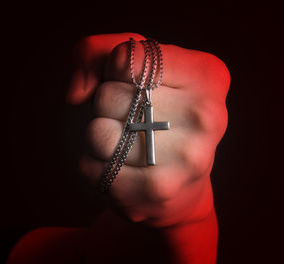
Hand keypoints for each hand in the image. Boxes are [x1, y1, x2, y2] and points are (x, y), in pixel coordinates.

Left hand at [68, 33, 229, 227]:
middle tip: (136, 119)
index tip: (135, 82)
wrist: (181, 188)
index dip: (115, 68)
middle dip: (107, 105)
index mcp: (207, 76)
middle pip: (108, 95)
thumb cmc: (153, 112)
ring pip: (97, 133)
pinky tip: (124, 169)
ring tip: (129, 144)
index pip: (129, 56)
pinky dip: (96, 167)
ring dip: (99, 138)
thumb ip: (96, 52)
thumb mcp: (133, 66)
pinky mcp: (157, 192)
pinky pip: (91, 168)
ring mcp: (185, 158)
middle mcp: (206, 116)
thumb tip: (76, 94)